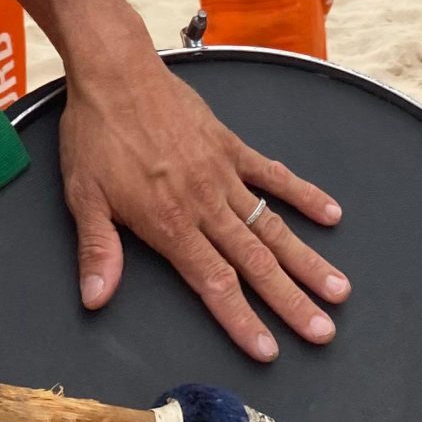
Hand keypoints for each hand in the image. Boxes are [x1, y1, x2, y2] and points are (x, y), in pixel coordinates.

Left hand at [57, 43, 349, 360]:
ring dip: (306, 259)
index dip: (242, 319)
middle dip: (290, 301)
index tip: (270, 349)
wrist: (116, 71)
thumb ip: (98, 250)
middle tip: (323, 331)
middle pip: (255, 261)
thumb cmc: (96, 134)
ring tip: (338, 288)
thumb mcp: (84, 196)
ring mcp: (223, 173)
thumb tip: (96, 298)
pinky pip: (272, 174)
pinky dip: (302, 194)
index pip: (214, 282)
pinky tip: (330, 214)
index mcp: (170, 222)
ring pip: (272, 225)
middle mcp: (204, 203)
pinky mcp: (230, 146)